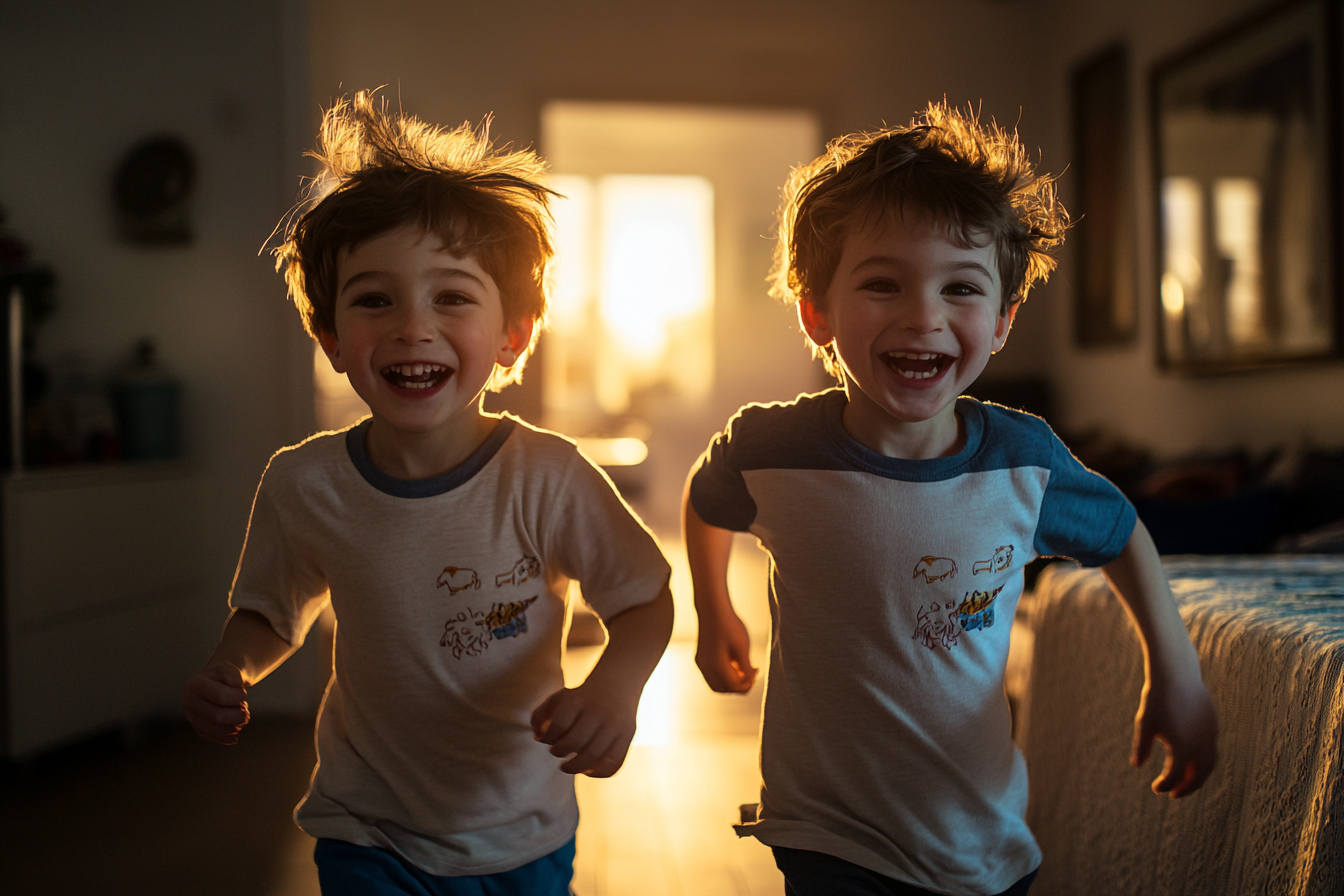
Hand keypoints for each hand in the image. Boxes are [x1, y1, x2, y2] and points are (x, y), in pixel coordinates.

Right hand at [182, 663, 250, 744]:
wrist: (216, 682)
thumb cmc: (223, 676)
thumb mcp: (230, 669)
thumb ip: (234, 676)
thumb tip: (237, 686)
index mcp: (194, 684)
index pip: (221, 696)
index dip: (238, 697)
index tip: (243, 694)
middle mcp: (188, 701)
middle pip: (216, 716)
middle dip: (237, 716)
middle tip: (246, 712)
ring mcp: (191, 716)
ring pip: (214, 729)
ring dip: (234, 727)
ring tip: (242, 718)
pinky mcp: (197, 727)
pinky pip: (212, 737)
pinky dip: (226, 737)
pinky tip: (235, 734)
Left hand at [531, 680, 638, 776]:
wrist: (617, 685)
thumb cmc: (581, 697)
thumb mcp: (560, 697)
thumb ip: (541, 714)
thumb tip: (537, 737)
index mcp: (580, 699)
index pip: (559, 724)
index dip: (548, 738)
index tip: (546, 740)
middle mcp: (599, 712)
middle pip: (576, 742)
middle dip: (559, 752)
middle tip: (555, 752)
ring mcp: (616, 725)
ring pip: (594, 756)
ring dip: (575, 767)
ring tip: (566, 766)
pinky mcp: (627, 736)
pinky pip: (613, 763)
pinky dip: (598, 772)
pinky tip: (587, 769)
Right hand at [695, 608, 756, 692]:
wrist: (712, 608)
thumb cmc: (729, 624)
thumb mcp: (742, 646)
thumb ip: (745, 666)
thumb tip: (749, 680)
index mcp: (716, 665)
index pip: (734, 687)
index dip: (748, 683)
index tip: (757, 670)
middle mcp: (705, 667)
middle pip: (724, 689)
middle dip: (739, 686)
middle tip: (751, 674)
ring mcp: (701, 663)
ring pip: (716, 684)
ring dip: (731, 682)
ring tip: (743, 669)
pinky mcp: (700, 658)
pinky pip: (712, 675)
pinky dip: (724, 675)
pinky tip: (734, 663)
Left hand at [1132, 670, 1217, 797]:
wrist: (1176, 673)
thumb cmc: (1156, 698)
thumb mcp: (1145, 722)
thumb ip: (1141, 746)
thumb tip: (1137, 765)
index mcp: (1183, 747)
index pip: (1176, 776)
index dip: (1166, 785)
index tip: (1156, 788)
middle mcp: (1200, 744)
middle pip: (1198, 776)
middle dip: (1187, 787)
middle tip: (1174, 794)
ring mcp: (1210, 734)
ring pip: (1209, 764)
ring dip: (1198, 777)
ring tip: (1185, 782)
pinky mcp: (1213, 725)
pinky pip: (1212, 749)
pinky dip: (1203, 761)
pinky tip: (1191, 760)